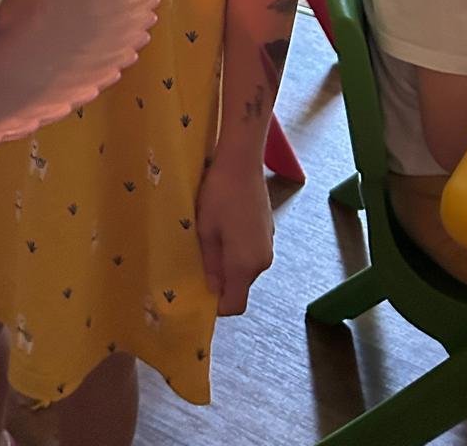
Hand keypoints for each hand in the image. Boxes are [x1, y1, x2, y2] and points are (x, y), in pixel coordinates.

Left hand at [196, 145, 272, 314]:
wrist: (242, 161)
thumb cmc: (219, 194)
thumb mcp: (205, 229)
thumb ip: (209, 262)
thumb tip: (211, 288)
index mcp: (245, 265)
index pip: (235, 305)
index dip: (217, 305)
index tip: (199, 292)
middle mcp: (262, 261)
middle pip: (240, 286)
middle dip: (221, 281)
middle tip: (198, 261)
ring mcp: (268, 244)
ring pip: (245, 268)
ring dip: (228, 263)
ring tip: (208, 239)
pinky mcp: (268, 230)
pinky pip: (251, 251)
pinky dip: (238, 249)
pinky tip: (224, 226)